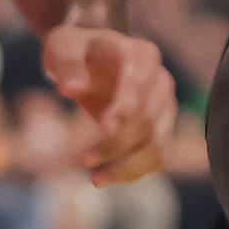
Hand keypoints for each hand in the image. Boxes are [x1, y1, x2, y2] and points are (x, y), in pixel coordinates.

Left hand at [41, 23, 176, 187]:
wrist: (90, 59)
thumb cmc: (75, 51)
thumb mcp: (64, 48)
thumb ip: (68, 65)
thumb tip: (71, 89)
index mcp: (142, 55)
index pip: (140, 83)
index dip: (126, 106)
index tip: (105, 127)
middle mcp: (160, 80)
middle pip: (148, 118)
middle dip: (117, 143)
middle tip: (83, 159)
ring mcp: (164, 106)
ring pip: (156, 143)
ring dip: (126, 165)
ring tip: (95, 180)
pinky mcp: (160, 128)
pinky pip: (157, 157)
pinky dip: (135, 172)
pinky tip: (106, 178)